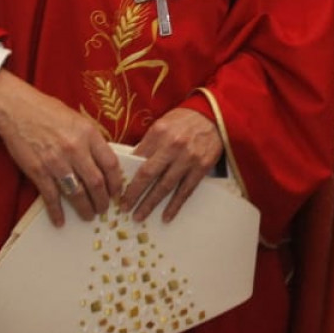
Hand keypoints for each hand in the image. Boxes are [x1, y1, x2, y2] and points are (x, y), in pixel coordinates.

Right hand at [0, 70, 122, 225]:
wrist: (16, 109)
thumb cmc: (47, 111)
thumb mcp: (77, 119)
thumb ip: (91, 139)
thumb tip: (102, 161)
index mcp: (88, 134)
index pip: (111, 164)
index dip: (116, 182)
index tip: (117, 192)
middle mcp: (75, 149)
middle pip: (96, 183)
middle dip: (102, 201)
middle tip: (104, 209)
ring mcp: (56, 162)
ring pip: (77, 193)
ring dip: (85, 208)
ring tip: (88, 215)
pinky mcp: (38, 171)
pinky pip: (51, 197)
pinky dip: (56, 212)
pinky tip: (60, 221)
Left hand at [124, 107, 223, 222]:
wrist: (214, 115)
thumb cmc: (184, 120)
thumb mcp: (162, 124)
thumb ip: (149, 143)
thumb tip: (133, 164)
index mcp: (159, 133)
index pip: (138, 158)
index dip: (127, 175)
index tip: (119, 189)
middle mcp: (173, 146)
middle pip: (149, 174)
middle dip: (134, 194)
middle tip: (124, 208)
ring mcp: (188, 158)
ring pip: (165, 186)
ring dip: (151, 204)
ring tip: (139, 216)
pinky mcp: (201, 167)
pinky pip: (185, 191)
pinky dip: (175, 205)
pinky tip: (166, 217)